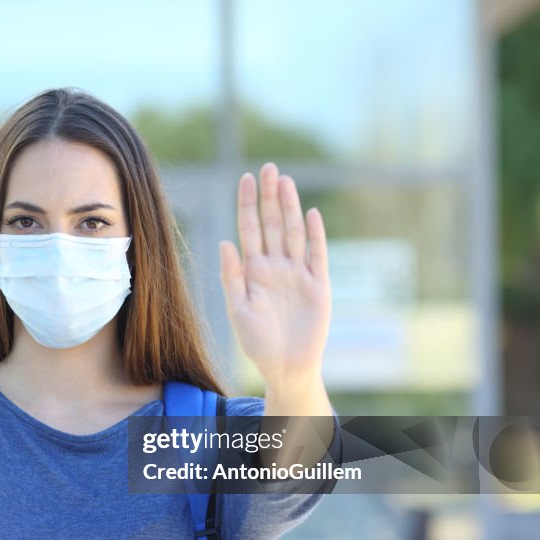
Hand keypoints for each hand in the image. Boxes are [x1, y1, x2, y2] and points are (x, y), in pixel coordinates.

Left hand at [219, 162, 331, 393]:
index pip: (249, 228)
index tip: (245, 178)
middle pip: (273, 223)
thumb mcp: (238, 309)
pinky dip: (315, 234)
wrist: (285, 366)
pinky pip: (317, 255)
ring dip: (290, 207)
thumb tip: (225, 242)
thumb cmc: (257, 342)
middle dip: (270, 196)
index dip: (248, 204)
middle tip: (268, 168)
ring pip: (294, 233)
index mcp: (253, 270)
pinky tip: (310, 213)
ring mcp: (298, 273)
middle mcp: (275, 266)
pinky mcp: (318, 285)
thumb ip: (232, 276)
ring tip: (285, 181)